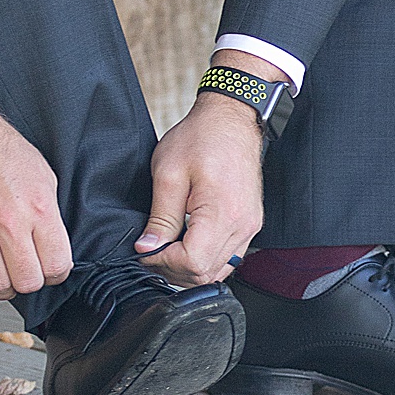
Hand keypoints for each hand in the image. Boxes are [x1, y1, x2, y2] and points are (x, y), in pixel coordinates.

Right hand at [0, 93, 72, 307]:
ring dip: (4, 288)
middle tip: (24, 271)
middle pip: (28, 281)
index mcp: (37, 207)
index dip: (55, 273)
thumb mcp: (41, 175)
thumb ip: (49, 215)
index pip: (57, 265)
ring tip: (4, 277)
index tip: (48, 268)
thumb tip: (53, 249)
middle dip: (29, 281)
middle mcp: (7, 222)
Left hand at [134, 72, 267, 286]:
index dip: (163, 262)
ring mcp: (249, 228)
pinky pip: (228, 258)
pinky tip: (185, 243)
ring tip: (165, 248)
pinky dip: (205, 259)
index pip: (194, 263)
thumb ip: (160, 216)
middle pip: (206, 274)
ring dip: (189, 268)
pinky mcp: (249, 225)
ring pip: (219, 271)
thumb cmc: (201, 138)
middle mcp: (242, 226)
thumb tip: (148, 248)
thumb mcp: (168, 173)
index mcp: (222, 213)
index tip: (145, 250)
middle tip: (150, 251)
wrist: (230, 120)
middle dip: (172, 269)